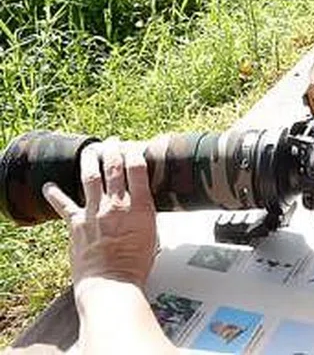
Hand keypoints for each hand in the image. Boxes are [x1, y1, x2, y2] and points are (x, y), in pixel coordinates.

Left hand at [43, 140, 157, 297]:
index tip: (134, 147)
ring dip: (90, 160)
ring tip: (90, 150)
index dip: (135, 153)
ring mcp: (94, 213)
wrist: (110, 282)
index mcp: (140, 207)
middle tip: (113, 142)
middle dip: (113, 150)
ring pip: (90, 178)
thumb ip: (146, 217)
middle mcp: (116, 205)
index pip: (137, 169)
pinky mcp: (77, 224)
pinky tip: (48, 186)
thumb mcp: (153, 235)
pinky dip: (55, 194)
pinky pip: (64, 205)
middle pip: (113, 167)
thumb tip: (144, 209)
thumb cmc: (134, 265)